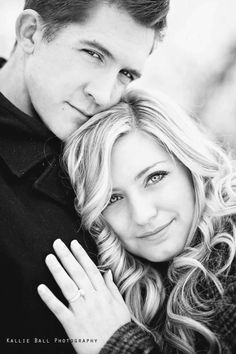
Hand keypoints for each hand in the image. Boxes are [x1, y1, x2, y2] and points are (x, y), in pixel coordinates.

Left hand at [37, 239, 130, 353]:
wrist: (117, 350)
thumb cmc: (119, 328)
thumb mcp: (121, 305)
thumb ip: (112, 288)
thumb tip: (107, 272)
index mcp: (104, 294)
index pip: (90, 269)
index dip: (81, 255)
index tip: (73, 244)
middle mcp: (92, 299)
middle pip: (77, 273)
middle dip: (67, 256)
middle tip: (57, 243)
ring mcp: (81, 311)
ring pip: (67, 287)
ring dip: (57, 271)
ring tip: (49, 258)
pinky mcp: (72, 324)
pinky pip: (59, 309)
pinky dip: (49, 298)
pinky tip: (41, 287)